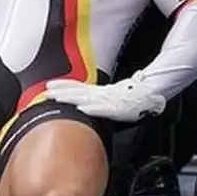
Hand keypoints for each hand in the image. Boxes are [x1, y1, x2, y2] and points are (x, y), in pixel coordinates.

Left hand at [45, 71, 165, 121]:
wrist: (150, 95)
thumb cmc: (132, 98)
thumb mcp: (111, 97)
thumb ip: (97, 99)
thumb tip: (83, 105)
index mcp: (99, 92)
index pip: (78, 87)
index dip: (63, 85)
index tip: (49, 85)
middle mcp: (101, 94)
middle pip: (77, 91)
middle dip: (60, 91)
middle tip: (46, 91)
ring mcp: (108, 101)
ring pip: (86, 98)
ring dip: (70, 98)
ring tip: (57, 98)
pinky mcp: (116, 109)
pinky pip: (103, 109)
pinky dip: (92, 109)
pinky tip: (82, 110)